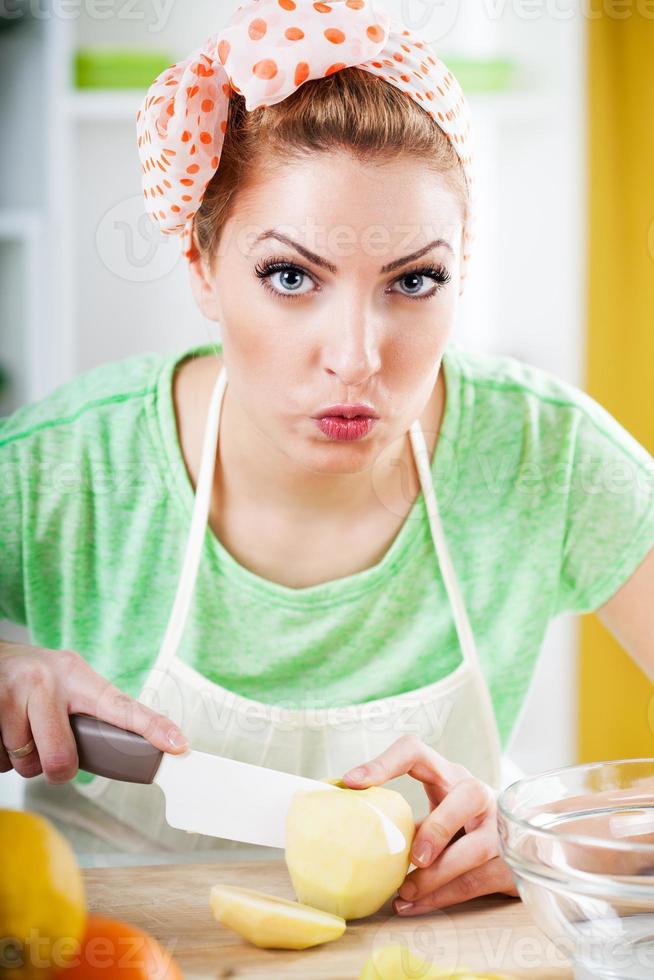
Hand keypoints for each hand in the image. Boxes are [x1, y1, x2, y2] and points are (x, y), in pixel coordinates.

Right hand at [0, 640, 188, 783]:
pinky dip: (1, 757)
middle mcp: (48, 680)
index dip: (152, 728)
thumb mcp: (67, 685)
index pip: (121, 707)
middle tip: (50, 752)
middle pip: (61, 758)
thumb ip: (88, 712)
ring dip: (22, 760)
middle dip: (55, 769)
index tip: (179, 744)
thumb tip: (119, 754)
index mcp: (79, 677)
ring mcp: (14, 691)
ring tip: (22, 729)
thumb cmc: (35, 679)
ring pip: (25, 763)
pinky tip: (3, 731)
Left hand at [342, 734, 517, 914]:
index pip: (416, 751)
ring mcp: (501, 827)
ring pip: (474, 848)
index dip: (384, 762)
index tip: (351, 783)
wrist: (519, 847)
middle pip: (467, 796)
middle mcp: (479, 794)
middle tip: (413, 858)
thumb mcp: (434, 813)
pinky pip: (478, 881)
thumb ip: (404, 820)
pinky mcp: (512, 861)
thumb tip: (348, 834)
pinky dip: (443, 897)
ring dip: (436, 877)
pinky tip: (417, 906)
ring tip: (405, 894)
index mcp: (449, 774)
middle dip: (439, 827)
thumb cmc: (458, 829)